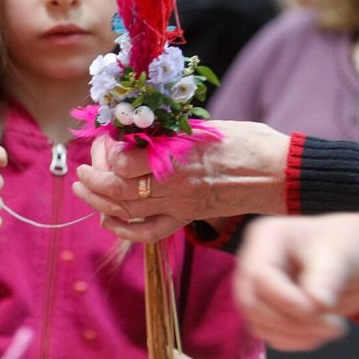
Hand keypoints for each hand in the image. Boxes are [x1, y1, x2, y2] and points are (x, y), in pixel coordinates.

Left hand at [72, 122, 290, 241]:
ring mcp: (180, 205)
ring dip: (98, 203)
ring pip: (126, 211)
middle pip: (117, 190)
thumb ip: (166, 132)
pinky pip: (149, 232)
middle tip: (81, 173)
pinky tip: (109, 222)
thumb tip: (132, 133)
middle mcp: (174, 183)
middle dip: (91, 181)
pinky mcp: (188, 218)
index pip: (122, 162)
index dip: (104, 154)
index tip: (102, 144)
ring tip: (84, 190)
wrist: (278, 172)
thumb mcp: (202, 126)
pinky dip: (124, 229)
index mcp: (177, 153)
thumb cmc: (244, 140)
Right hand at [237, 194, 358, 347]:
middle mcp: (263, 257)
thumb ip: (331, 274)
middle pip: (248, 306)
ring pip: (258, 325)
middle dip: (288, 323)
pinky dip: (295, 340)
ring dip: (292, 335)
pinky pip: (273, 334)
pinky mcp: (286, 304)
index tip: (327, 316)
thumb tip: (313, 302)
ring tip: (332, 328)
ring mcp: (272, 281)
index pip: (254, 283)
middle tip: (332, 327)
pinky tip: (328, 331)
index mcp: (268, 237)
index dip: (285, 305)